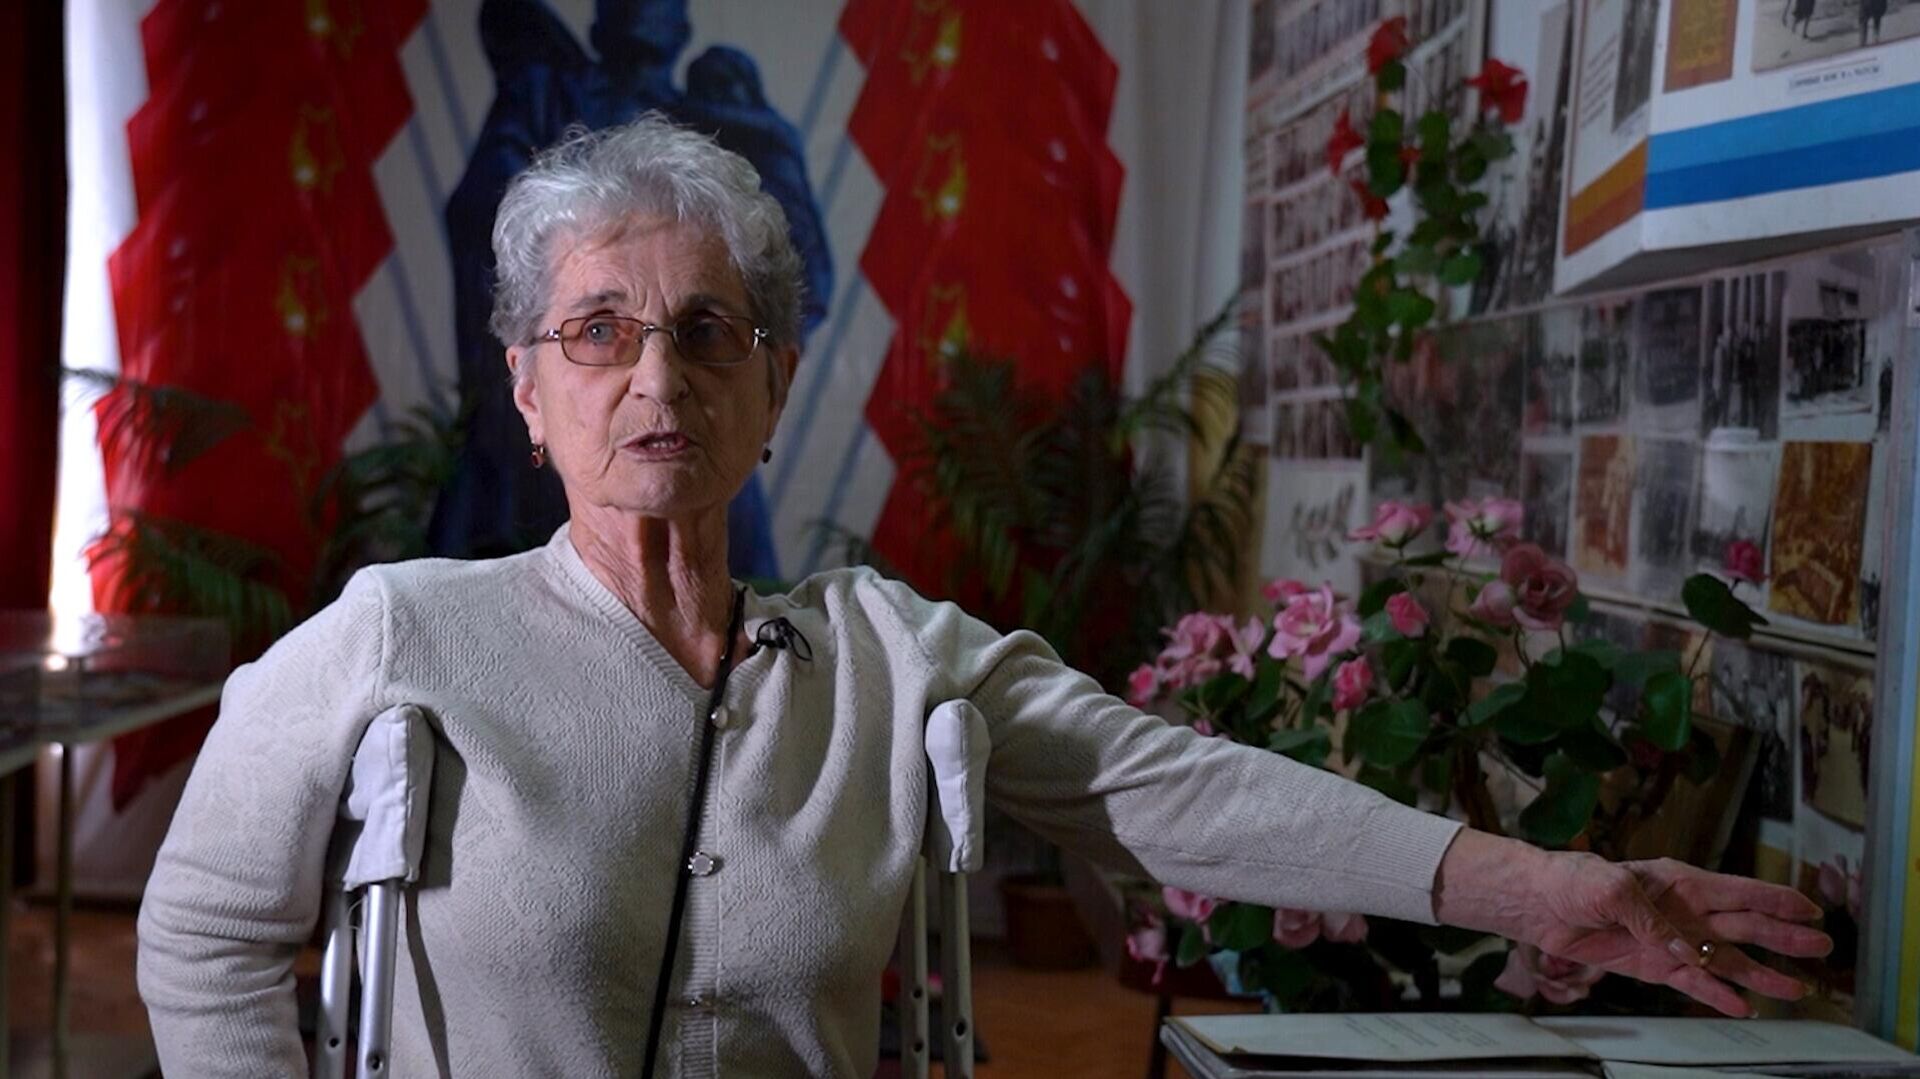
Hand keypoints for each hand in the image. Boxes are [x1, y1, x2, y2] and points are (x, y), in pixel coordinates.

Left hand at [1434, 830, 1831, 1016]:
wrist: (1540, 905)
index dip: (1775, 900)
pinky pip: (1692, 981)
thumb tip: (1685, 947)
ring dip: (1759, 974)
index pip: (1738, 891)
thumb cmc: (1574, 880)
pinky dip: (1716, 993)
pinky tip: (1741, 1006)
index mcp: (1679, 881)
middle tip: (1821, 947)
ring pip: (1725, 960)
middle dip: (1783, 937)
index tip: (1810, 909)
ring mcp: (1672, 940)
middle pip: (1744, 927)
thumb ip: (1649, 917)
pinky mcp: (1654, 965)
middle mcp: (1684, 912)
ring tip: (1795, 991)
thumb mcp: (1609, 887)